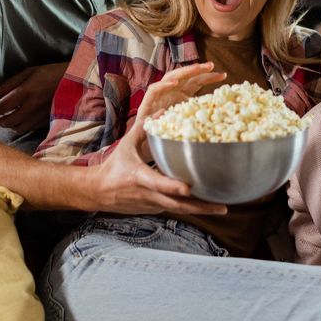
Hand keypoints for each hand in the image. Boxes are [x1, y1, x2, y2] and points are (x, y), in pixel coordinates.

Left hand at [0, 62, 68, 134]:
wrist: (74, 81)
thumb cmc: (49, 73)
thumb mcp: (29, 72)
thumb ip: (11, 83)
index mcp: (27, 91)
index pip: (1, 105)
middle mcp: (32, 106)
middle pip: (6, 120)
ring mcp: (39, 116)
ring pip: (16, 128)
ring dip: (6, 124)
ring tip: (4, 116)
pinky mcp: (44, 121)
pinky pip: (26, 129)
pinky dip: (17, 126)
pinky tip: (16, 119)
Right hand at [93, 64, 227, 216]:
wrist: (99, 192)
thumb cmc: (114, 166)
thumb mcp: (126, 145)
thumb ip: (144, 129)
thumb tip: (162, 111)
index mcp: (139, 177)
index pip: (158, 183)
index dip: (174, 187)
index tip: (189, 188)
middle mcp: (148, 194)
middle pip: (177, 204)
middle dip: (200, 207)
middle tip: (222, 206)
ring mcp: (152, 204)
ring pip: (179, 209)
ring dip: (200, 210)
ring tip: (221, 207)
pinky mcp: (155, 209)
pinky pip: (175, 208)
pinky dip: (190, 208)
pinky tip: (207, 205)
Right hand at [134, 62, 226, 160]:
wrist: (146, 140)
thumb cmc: (167, 129)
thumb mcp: (187, 120)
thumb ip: (197, 113)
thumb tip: (218, 111)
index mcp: (182, 94)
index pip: (197, 82)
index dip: (209, 77)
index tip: (224, 75)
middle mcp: (171, 90)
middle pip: (187, 76)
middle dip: (199, 69)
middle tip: (212, 65)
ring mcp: (160, 93)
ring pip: (172, 76)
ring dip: (184, 72)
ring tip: (196, 68)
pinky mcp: (148, 100)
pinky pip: (155, 88)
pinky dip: (164, 84)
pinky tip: (175, 83)